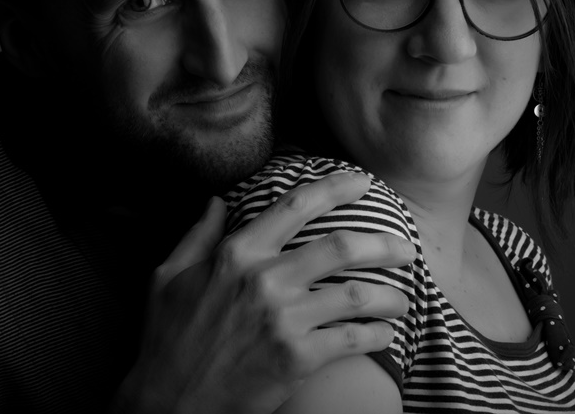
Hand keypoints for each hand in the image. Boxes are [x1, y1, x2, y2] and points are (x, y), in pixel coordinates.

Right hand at [111, 172, 414, 413]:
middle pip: (342, 247)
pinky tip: (385, 335)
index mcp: (237, 253)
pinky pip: (354, 339)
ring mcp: (284, 319)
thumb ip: (198, 235)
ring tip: (403, 298)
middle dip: (384, 244)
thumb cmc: (167, 340)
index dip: (336, 188)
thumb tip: (216, 201)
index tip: (362, 183)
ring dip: (391, 295)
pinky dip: (378, 335)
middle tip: (406, 247)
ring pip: (358, 295)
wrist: (169, 403)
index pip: (296, 205)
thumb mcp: (168, 276)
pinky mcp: (298, 358)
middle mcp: (265, 279)